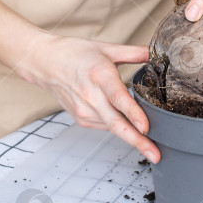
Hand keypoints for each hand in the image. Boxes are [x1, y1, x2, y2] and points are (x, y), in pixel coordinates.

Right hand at [20, 34, 159, 162]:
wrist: (44, 62)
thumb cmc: (75, 53)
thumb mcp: (107, 48)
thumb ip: (135, 52)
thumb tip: (157, 53)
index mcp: (100, 75)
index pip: (119, 98)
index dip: (133, 114)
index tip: (146, 127)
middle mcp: (91, 96)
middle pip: (116, 124)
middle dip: (138, 141)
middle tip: (156, 155)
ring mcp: (84, 110)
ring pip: (113, 128)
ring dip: (132, 136)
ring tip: (151, 143)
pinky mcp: (81, 118)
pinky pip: (106, 126)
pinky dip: (118, 127)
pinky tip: (128, 124)